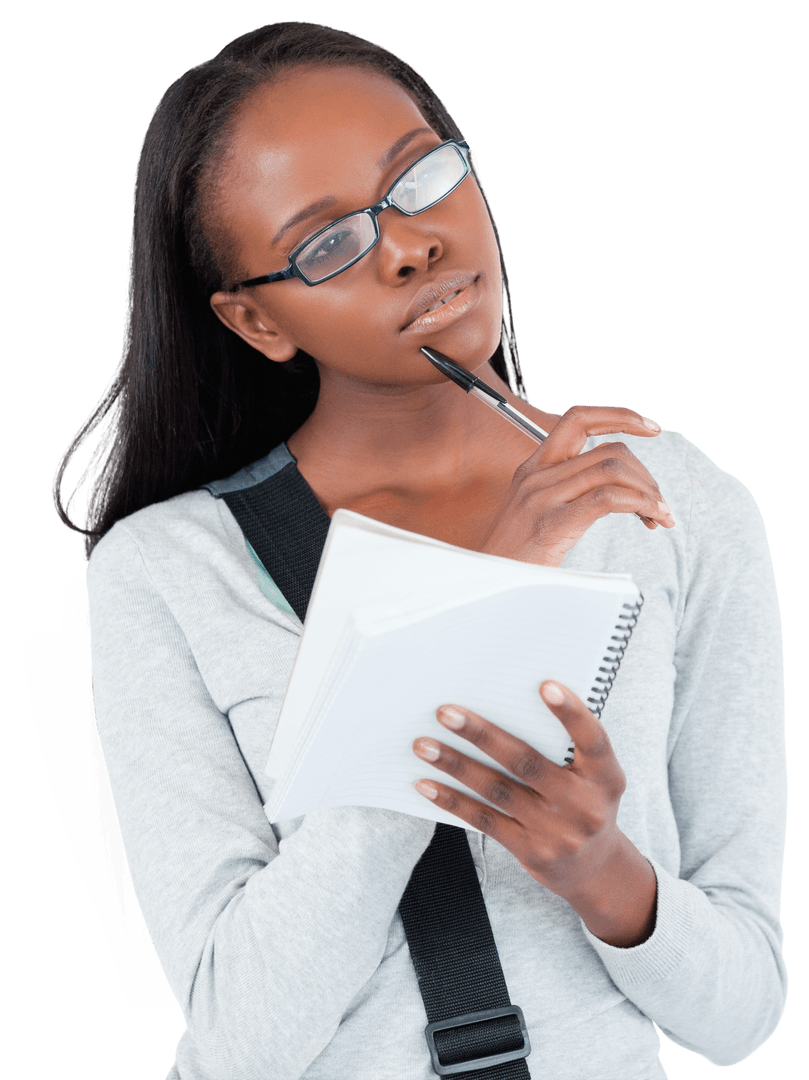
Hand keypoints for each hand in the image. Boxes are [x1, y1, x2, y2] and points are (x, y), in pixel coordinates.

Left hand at [412, 680, 656, 946]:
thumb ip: (566, 745)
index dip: (571, 713)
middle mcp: (583, 805)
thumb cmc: (585, 801)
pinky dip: (452, 800)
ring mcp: (556, 831)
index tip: (545, 685)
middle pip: (525, 763)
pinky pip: (485, 820)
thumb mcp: (594, 775)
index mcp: (605, 776)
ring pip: (496, 790)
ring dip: (455, 765)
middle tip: (445, 712)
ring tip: (423, 745)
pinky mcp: (530, 851)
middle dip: (481, 735)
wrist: (594, 868)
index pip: (593, 740)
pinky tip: (426, 784)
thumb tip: (504, 703)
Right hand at [481, 405, 674, 566]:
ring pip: (613, 470)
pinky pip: (608, 499)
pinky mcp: (552, 524)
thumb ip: (565, 489)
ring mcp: (542, 498)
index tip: (650, 427)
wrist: (488, 585)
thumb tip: (613, 484)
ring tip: (660, 514)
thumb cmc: (516, 555)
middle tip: (658, 501)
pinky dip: (640, 504)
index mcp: (533, 467)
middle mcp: (537, 476)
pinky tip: (651, 518)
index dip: (619, 416)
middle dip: (646, 474)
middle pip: (609, 451)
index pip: (578, 420)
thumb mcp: (534, 510)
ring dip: (648, 491)